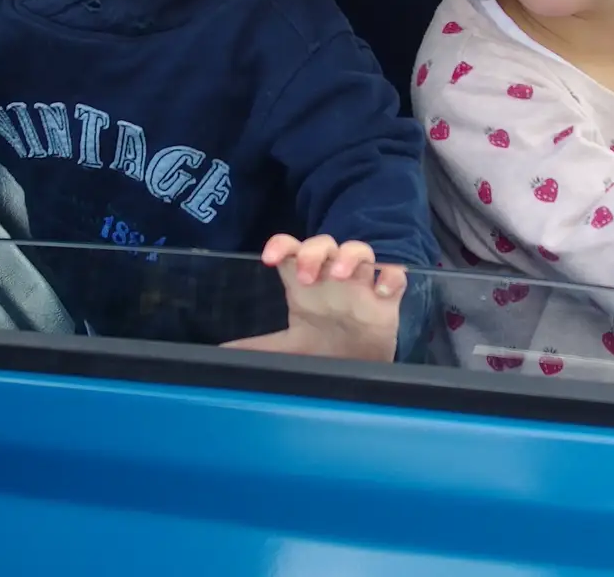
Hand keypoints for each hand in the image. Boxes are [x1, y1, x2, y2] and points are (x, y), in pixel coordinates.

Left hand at [250, 234, 406, 361]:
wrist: (358, 371)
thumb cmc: (323, 350)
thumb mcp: (288, 350)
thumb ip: (257, 348)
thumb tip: (220, 353)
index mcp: (305, 283)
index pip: (291, 249)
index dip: (281, 245)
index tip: (268, 259)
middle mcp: (332, 278)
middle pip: (323, 243)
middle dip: (313, 251)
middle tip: (306, 275)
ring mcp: (361, 285)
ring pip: (360, 250)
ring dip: (350, 256)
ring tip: (339, 276)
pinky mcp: (388, 299)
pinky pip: (394, 275)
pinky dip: (389, 278)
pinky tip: (380, 293)